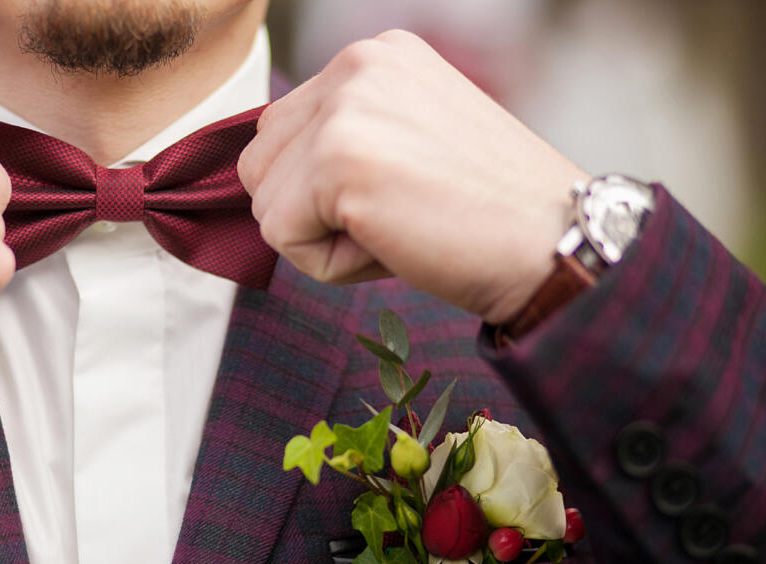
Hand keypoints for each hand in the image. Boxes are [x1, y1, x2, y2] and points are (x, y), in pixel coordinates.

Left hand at [238, 30, 588, 322]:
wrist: (551, 243)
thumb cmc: (484, 210)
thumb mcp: (408, 139)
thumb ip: (342, 135)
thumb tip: (257, 174)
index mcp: (375, 55)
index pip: (281, 130)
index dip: (321, 188)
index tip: (398, 192)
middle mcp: (355, 66)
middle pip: (259, 163)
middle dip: (310, 210)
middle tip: (397, 215)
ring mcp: (344, 112)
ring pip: (265, 203)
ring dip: (320, 237)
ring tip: (396, 227)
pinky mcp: (337, 165)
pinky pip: (281, 237)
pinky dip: (328, 264)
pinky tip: (392, 245)